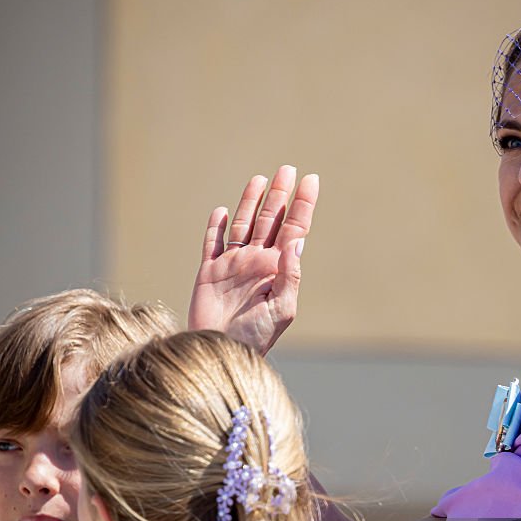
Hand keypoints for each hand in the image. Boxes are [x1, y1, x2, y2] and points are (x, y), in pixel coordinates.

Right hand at [188, 165, 317, 355]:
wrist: (222, 351)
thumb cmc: (257, 336)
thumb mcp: (283, 308)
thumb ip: (290, 275)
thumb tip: (296, 242)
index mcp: (278, 269)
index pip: (294, 230)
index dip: (303, 205)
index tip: (311, 180)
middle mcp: (257, 262)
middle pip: (270, 220)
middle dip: (279, 195)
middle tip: (287, 169)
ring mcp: (233, 265)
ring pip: (242, 224)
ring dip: (251, 202)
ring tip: (260, 179)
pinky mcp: (209, 272)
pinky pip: (212, 243)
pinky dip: (215, 227)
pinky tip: (221, 211)